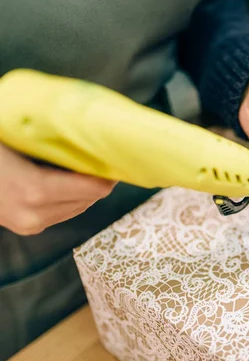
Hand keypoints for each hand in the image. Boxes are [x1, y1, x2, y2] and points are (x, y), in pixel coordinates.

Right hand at [0, 144, 115, 234]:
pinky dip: (73, 197)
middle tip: (108, 155)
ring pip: (80, 207)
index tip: (119, 155)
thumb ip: (51, 143)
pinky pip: (64, 212)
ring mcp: (31, 225)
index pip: (95, 188)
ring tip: (91, 166)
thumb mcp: (18, 142)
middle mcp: (35, 214)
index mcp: (35, 190)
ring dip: (88, 189)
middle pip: (91, 198)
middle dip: (101, 179)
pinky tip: (70, 179)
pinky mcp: (28, 228)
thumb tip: (85, 132)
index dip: (110, 172)